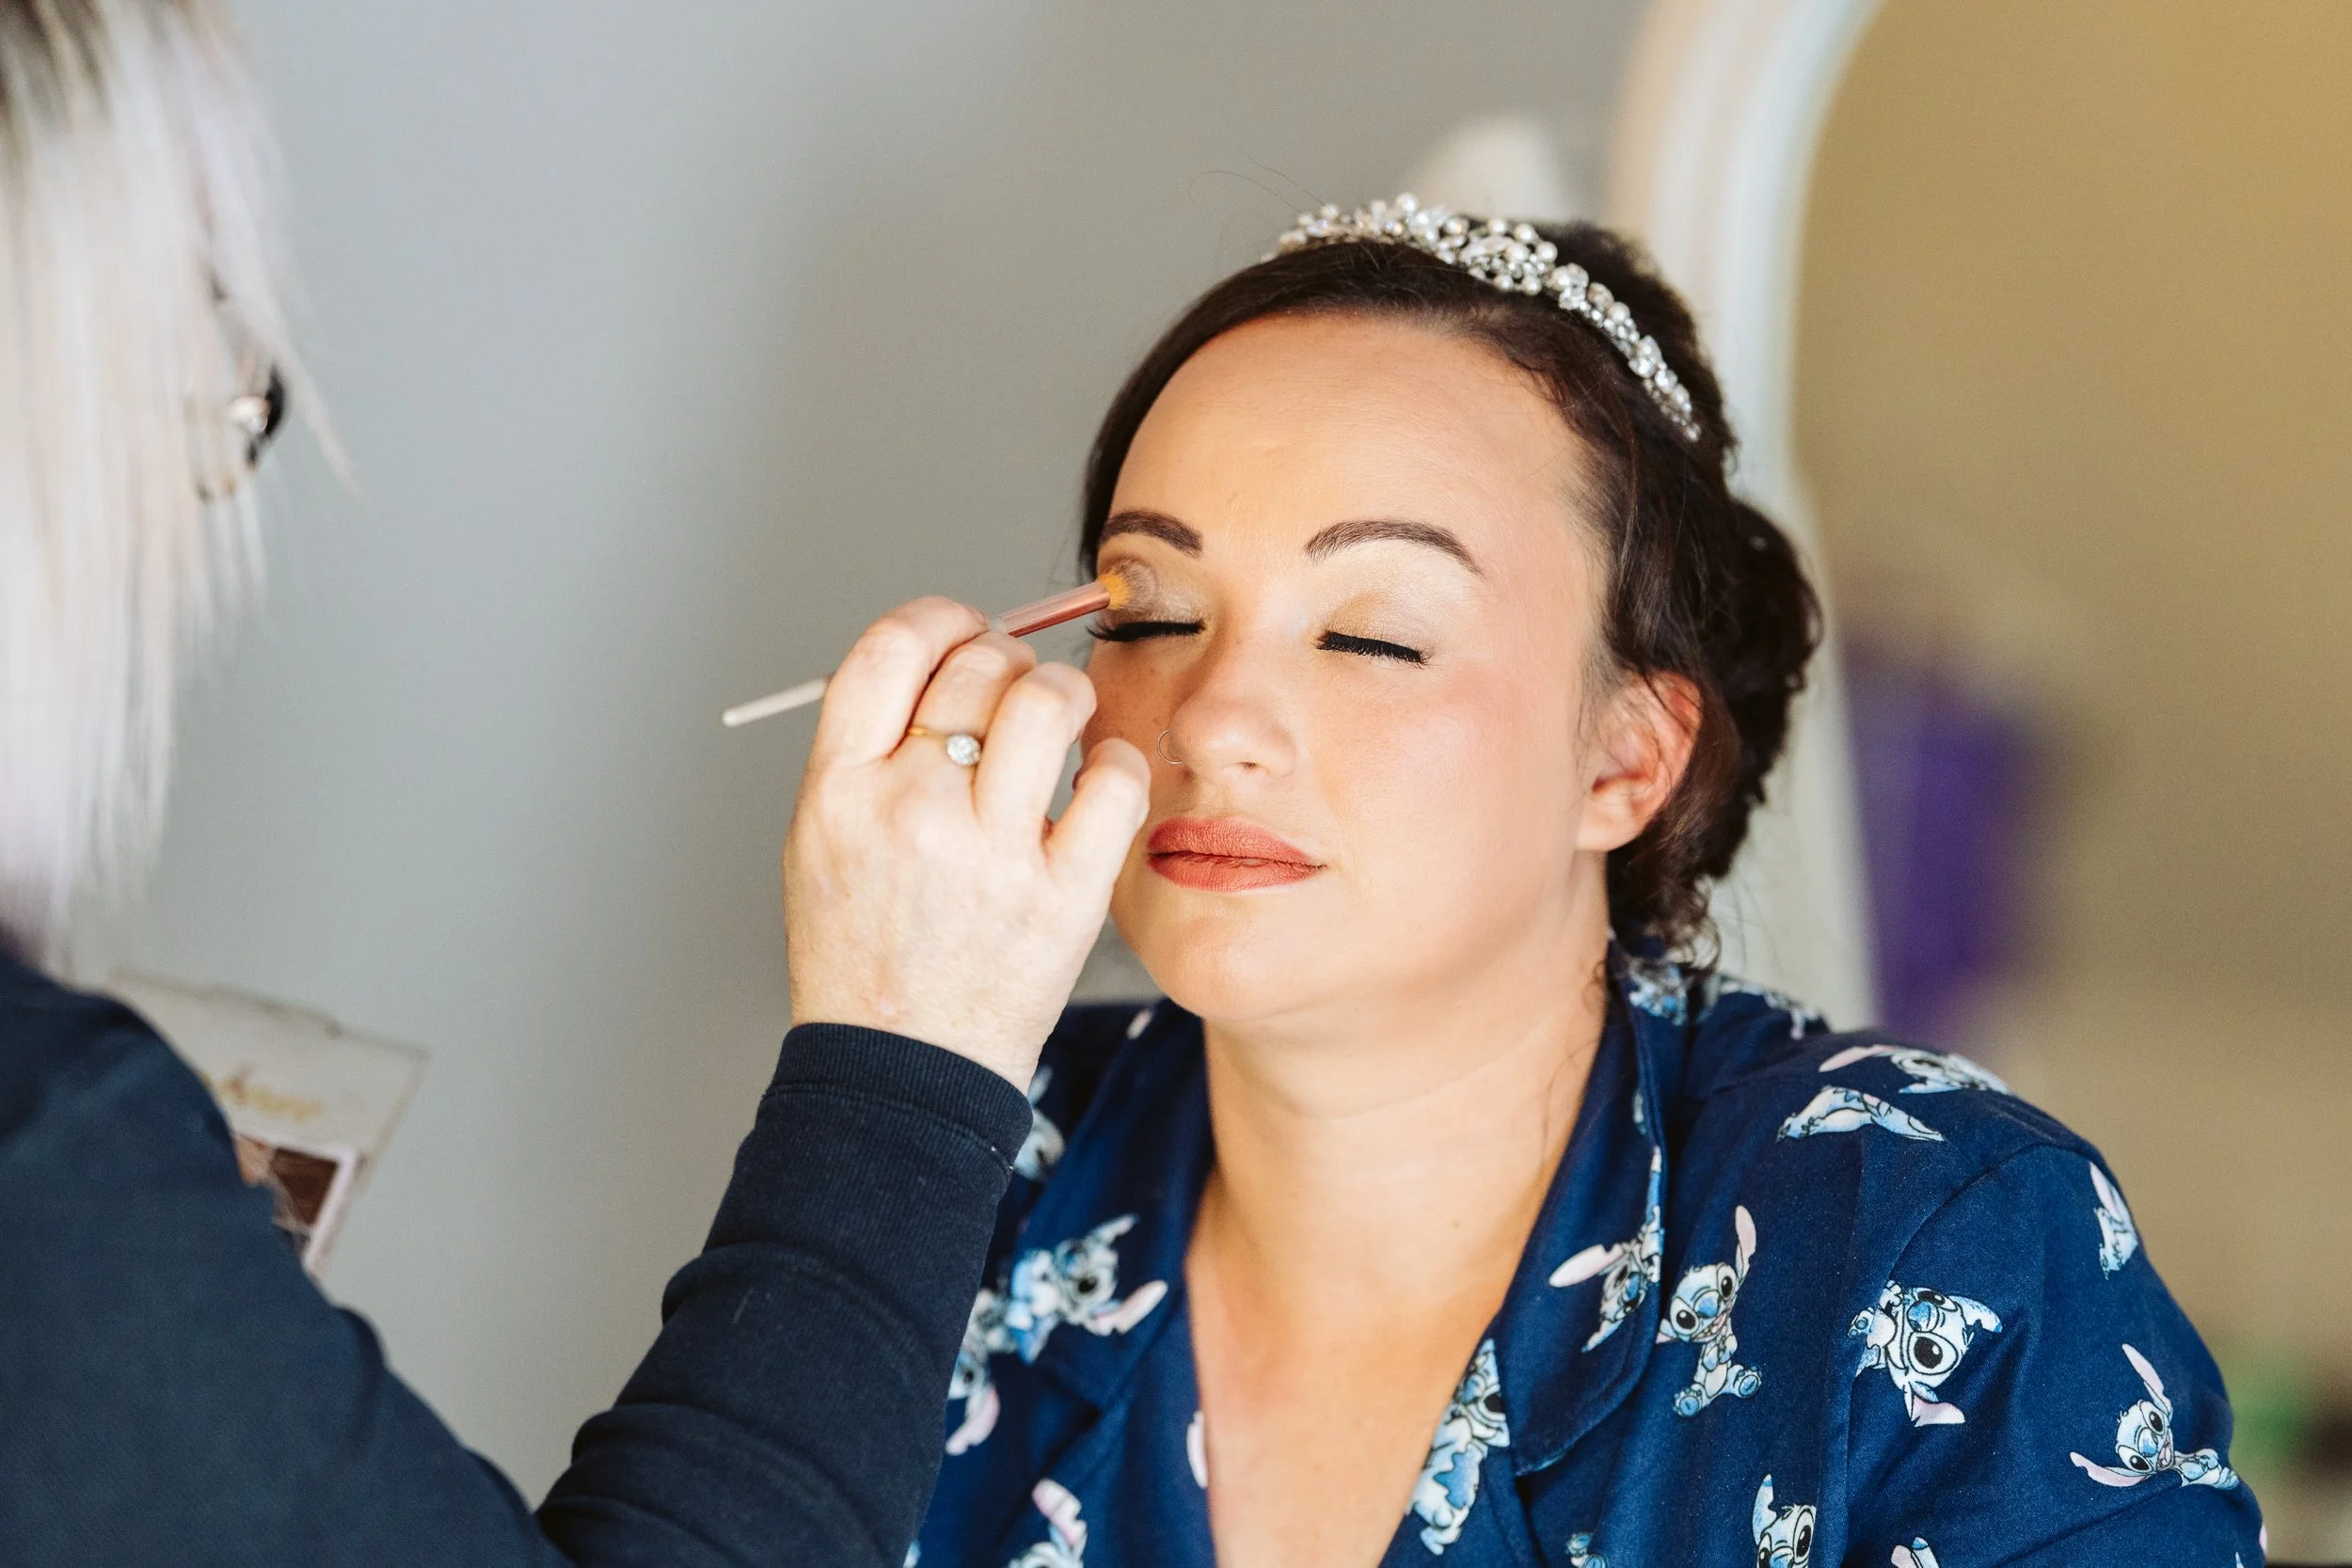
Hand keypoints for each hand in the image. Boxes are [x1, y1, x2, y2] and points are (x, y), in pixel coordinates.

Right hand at [783, 596, 1150, 1085]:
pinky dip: (1117, 762)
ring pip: (1048, 702)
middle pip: (974, 667)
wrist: (901, 1071)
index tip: (962, 627)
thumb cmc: (863, 954)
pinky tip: (1101, 776)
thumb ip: (865, 753)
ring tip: (1066, 715)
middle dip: (1006, 656)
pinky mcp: (1060, 894)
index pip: (887, 650)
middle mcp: (909, 811)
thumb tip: (938, 663)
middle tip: (1018, 683)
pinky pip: (1112, 780)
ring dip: (1066, 690)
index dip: (936, 617)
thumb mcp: (820, 842)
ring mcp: (988, 854)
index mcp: (838, 792)